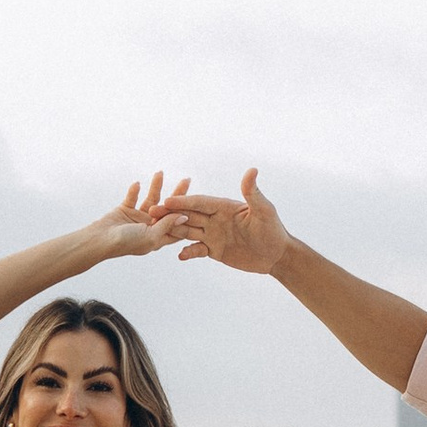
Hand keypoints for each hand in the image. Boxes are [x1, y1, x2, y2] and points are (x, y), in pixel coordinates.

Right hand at [77, 176, 187, 263]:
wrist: (99, 241)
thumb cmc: (126, 243)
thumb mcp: (151, 237)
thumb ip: (167, 225)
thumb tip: (185, 216)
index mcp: (159, 237)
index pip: (177, 223)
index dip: (188, 212)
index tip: (198, 198)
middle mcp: (150, 227)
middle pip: (168, 209)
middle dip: (177, 194)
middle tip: (186, 179)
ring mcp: (138, 218)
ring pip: (151, 199)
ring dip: (155, 187)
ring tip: (160, 173)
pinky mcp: (125, 210)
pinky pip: (133, 197)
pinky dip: (135, 191)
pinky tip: (137, 184)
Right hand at [157, 168, 290, 275]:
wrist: (276, 255)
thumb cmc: (273, 230)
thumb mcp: (264, 211)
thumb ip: (253, 192)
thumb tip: (252, 170)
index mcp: (224, 207)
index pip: (200, 203)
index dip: (184, 202)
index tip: (167, 200)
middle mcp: (215, 219)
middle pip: (189, 215)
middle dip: (170, 214)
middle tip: (150, 213)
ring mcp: (213, 234)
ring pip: (188, 230)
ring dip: (173, 230)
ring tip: (155, 232)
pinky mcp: (215, 250)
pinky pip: (197, 250)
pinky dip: (188, 252)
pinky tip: (180, 256)